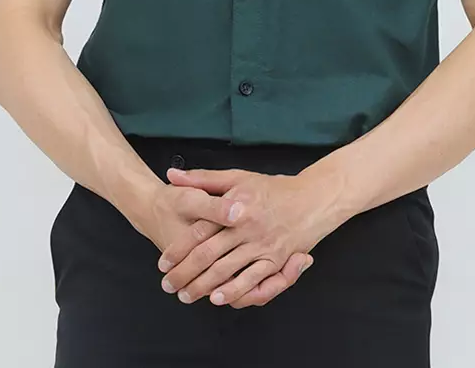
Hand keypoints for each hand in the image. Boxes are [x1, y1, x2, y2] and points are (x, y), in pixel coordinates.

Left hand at [157, 166, 328, 308]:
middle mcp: (247, 228)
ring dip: (203, 287)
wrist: (311, 199)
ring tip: (186, 295)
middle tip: (168, 284)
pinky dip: (233, 291)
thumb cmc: (272, 188)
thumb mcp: (237, 177)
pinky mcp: (276, 260)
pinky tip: (217, 298)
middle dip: (185, 273)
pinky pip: (252, 280)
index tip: (163, 262)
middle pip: (209, 256)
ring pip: (226, 271)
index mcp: (235, 206)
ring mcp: (262, 245)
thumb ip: (203, 178)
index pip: (199, 231)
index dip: (179, 249)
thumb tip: (172, 175)